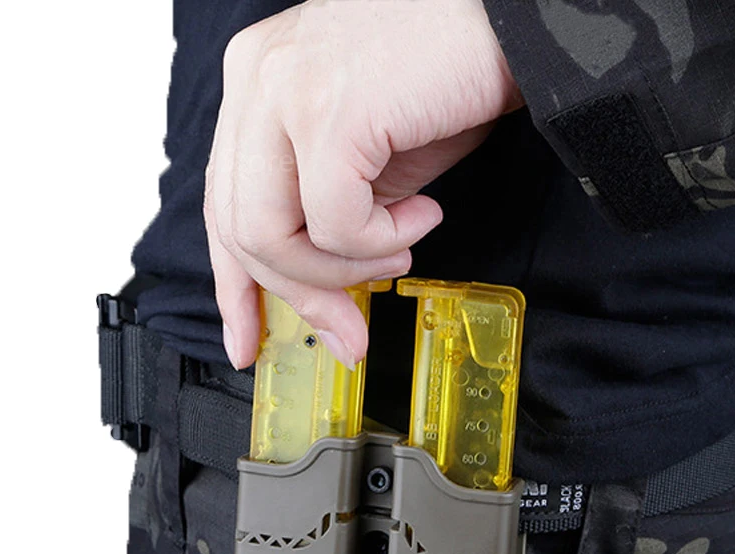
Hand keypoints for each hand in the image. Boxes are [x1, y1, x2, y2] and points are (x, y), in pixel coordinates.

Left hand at [204, 0, 521, 368]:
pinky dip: (382, 240)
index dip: (234, 287)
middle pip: (239, 230)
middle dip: (302, 297)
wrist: (512, 25)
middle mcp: (256, 79)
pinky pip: (334, 225)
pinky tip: (423, 215)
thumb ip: (328, 220)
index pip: (221, 204)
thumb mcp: (371, 163)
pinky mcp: (328, 111)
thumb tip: (325, 303)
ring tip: (399, 251)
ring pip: (270, 236)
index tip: (249, 341)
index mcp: (256, 87)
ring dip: (344, 269)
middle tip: (352, 327)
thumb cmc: (449, 79)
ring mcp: (284, 90)